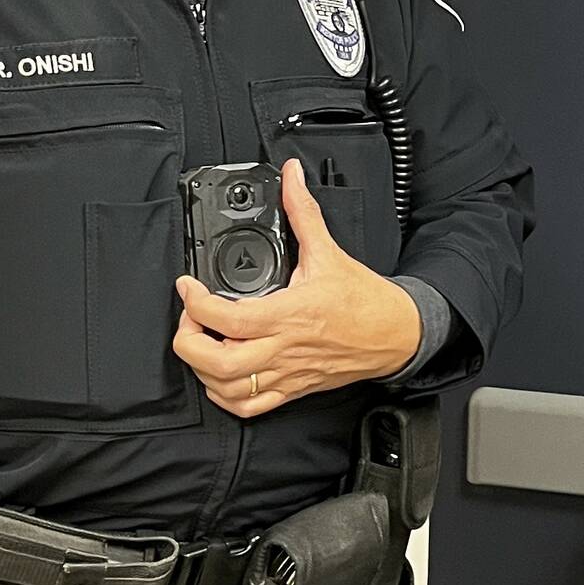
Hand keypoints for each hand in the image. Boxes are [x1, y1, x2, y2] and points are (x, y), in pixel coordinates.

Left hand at [173, 157, 421, 416]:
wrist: (395, 335)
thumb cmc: (364, 301)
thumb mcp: (329, 252)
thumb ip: (302, 212)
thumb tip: (291, 178)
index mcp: (290, 314)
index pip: (227, 318)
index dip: (195, 303)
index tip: (188, 285)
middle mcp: (283, 348)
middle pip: (217, 362)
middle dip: (189, 340)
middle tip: (190, 317)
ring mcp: (286, 373)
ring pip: (228, 388)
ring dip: (202, 368)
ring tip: (202, 342)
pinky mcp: (292, 388)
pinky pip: (249, 406)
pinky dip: (224, 396)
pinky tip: (219, 376)